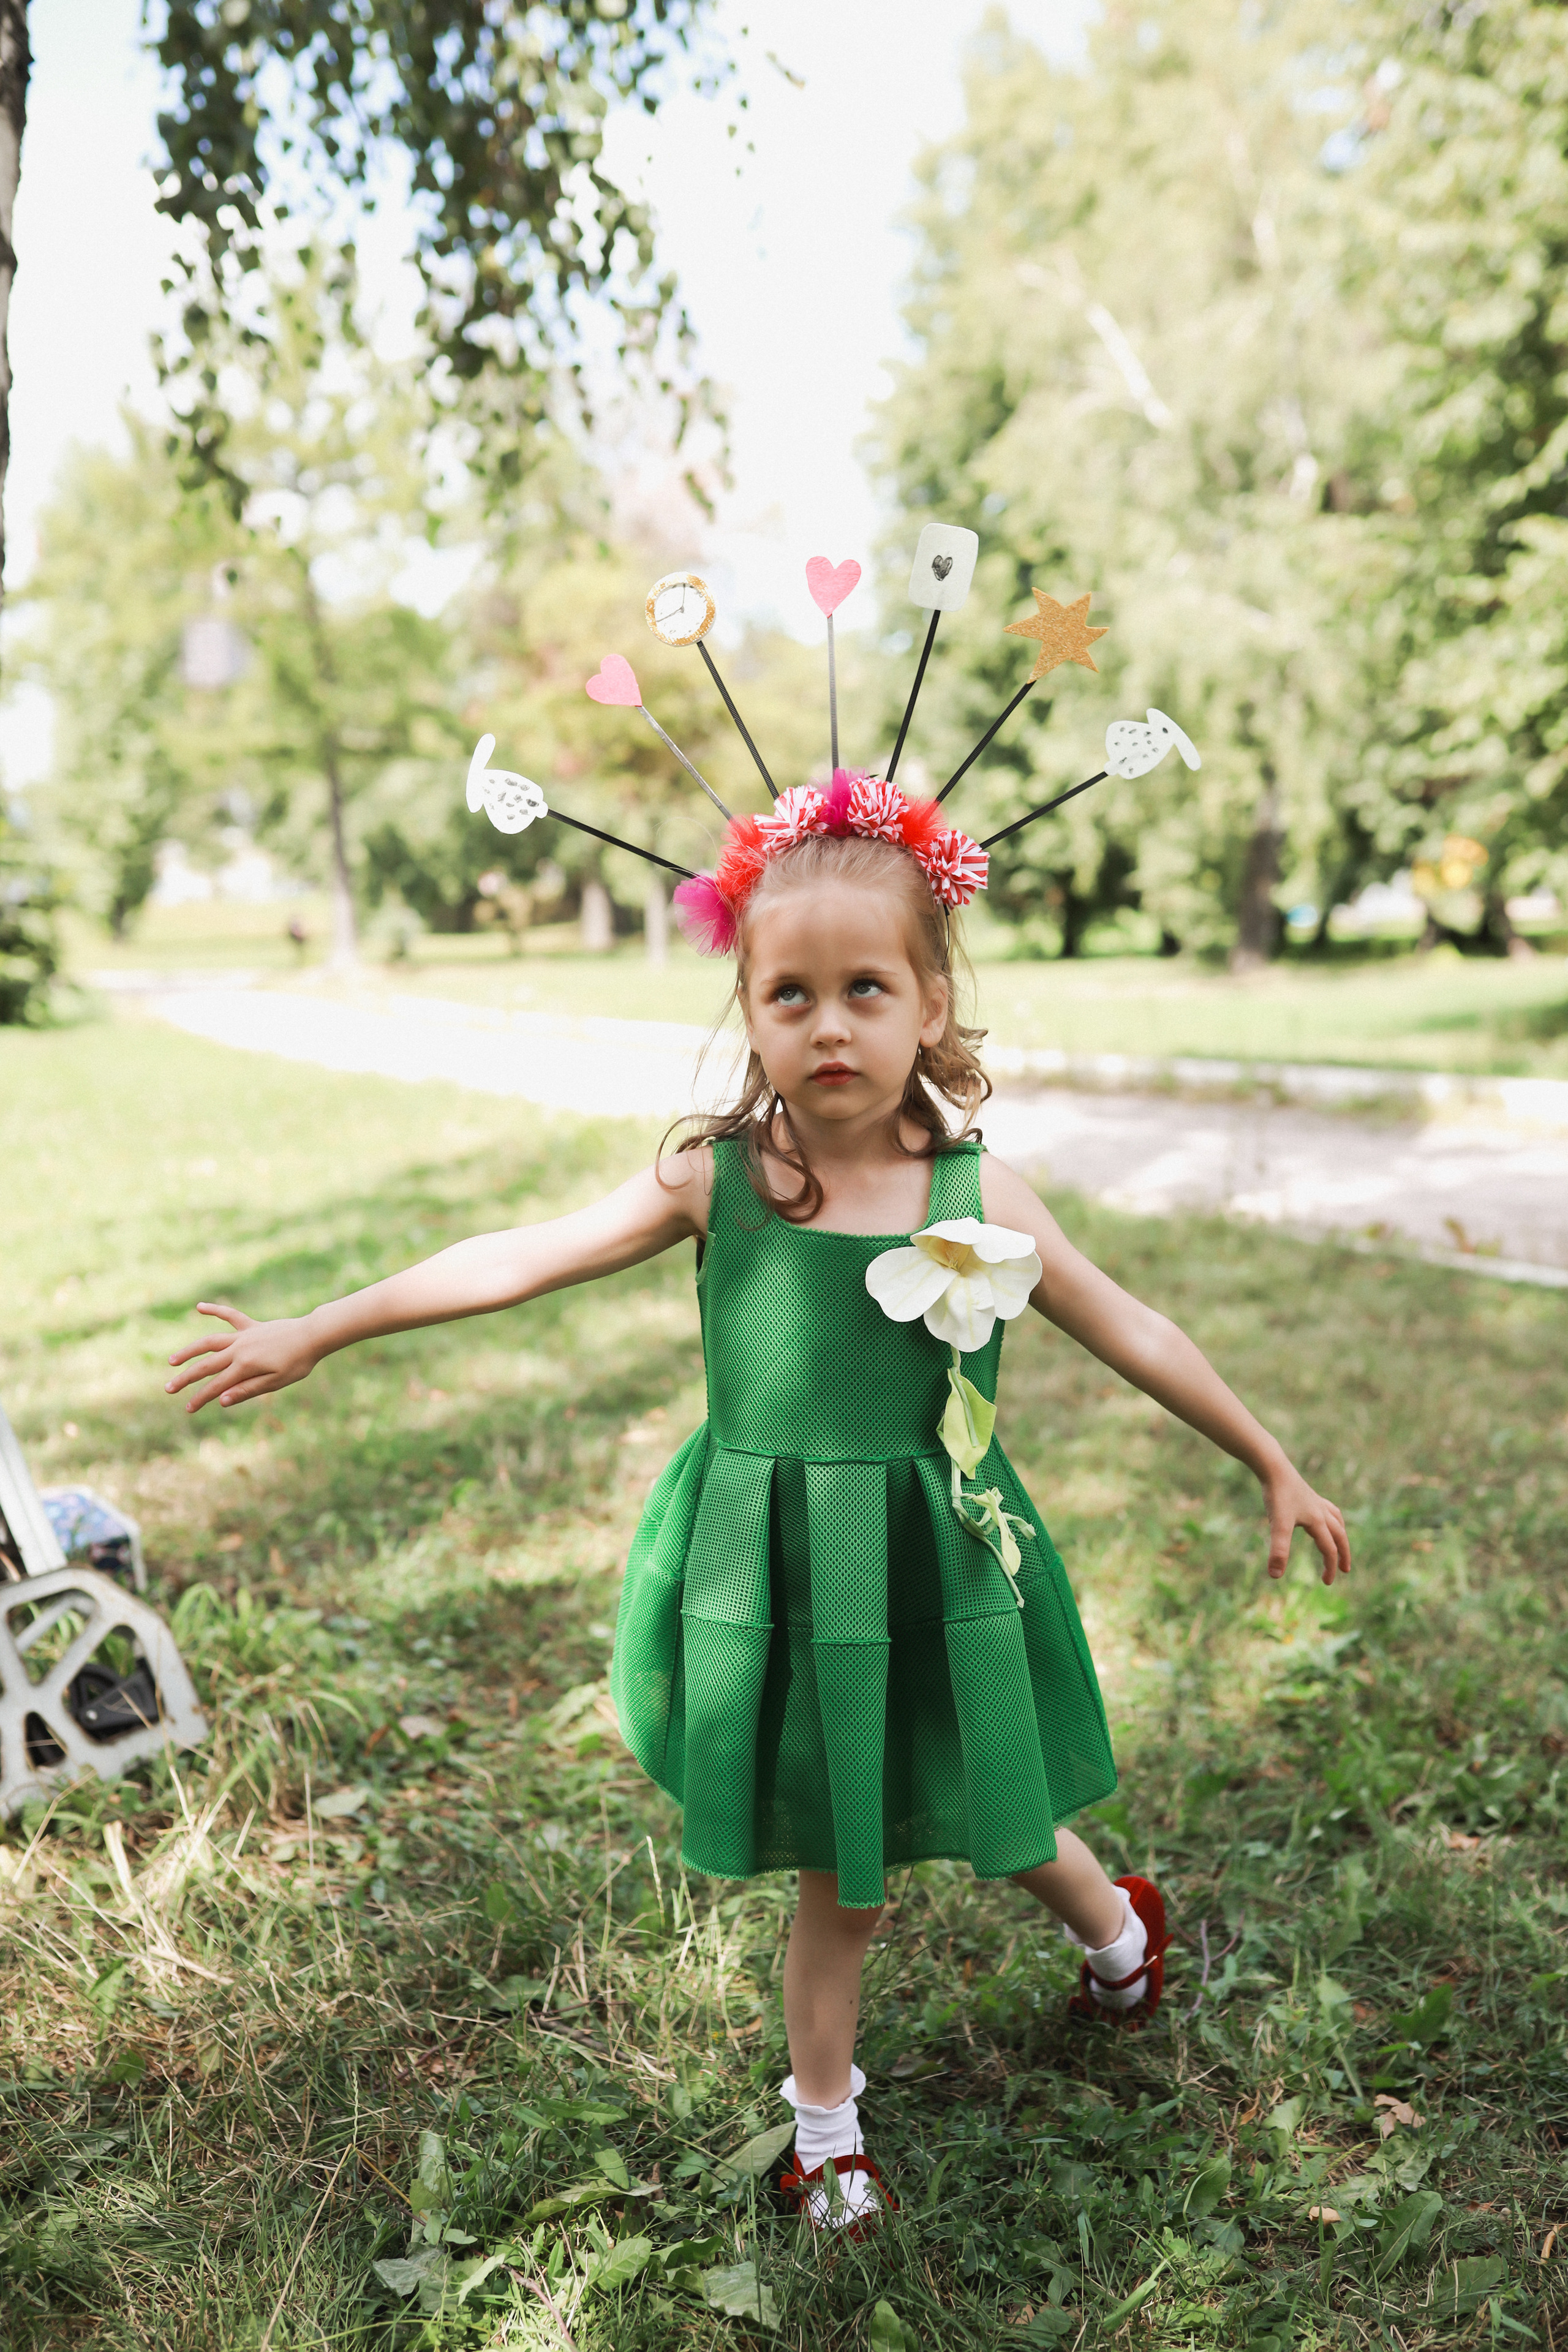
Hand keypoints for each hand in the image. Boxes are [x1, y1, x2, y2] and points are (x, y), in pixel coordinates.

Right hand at [165, 1303, 318, 1414]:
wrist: (313, 1335)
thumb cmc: (298, 1363)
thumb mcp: (276, 1382)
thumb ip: (247, 1390)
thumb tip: (221, 1401)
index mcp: (245, 1366)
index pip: (216, 1386)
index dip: (201, 1398)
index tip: (188, 1409)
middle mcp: (239, 1349)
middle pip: (206, 1365)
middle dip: (186, 1378)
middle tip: (168, 1389)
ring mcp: (243, 1335)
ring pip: (209, 1342)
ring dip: (190, 1350)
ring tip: (172, 1360)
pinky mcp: (251, 1326)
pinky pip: (230, 1316)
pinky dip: (215, 1310)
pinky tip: (199, 1307)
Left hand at [1264, 1460, 1350, 1583]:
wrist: (1273, 1466)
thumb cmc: (1277, 1495)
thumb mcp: (1278, 1525)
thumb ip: (1278, 1550)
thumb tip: (1275, 1576)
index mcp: (1318, 1521)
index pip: (1329, 1549)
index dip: (1329, 1568)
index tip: (1326, 1583)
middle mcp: (1321, 1511)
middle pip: (1339, 1535)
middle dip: (1343, 1554)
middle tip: (1345, 1570)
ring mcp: (1315, 1501)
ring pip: (1336, 1520)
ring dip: (1340, 1534)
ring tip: (1339, 1544)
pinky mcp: (1307, 1494)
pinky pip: (1326, 1508)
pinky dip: (1330, 1517)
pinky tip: (1321, 1518)